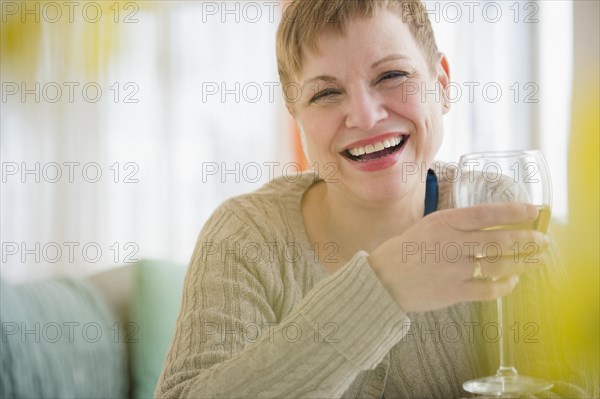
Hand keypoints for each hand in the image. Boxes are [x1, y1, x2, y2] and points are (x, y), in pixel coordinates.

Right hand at [368, 203, 548, 312]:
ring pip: (499, 264)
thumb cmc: (404, 251)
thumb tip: (490, 223)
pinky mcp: (454, 292)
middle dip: (527, 240)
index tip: (533, 210)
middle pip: (499, 240)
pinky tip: (512, 281)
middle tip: (543, 240)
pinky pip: (488, 289)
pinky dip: (505, 285)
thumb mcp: (427, 226)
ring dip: (523, 262)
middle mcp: (451, 244)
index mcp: (443, 222)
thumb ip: (455, 224)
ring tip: (536, 260)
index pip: (486, 214)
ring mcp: (453, 269)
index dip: (513, 212)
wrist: (382, 281)